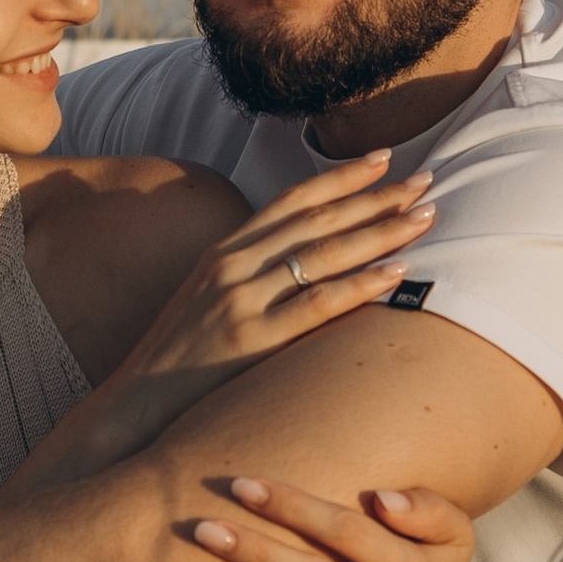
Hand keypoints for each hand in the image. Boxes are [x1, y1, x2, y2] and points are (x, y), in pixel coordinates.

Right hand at [112, 155, 434, 409]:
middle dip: (376, 197)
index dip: (340, 176)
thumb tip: (305, 261)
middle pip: (317, 220)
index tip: (385, 157)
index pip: (292, 200)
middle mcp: (232, 266)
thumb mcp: (209, 300)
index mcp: (224, 251)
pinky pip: (317, 305)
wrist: (137, 404)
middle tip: (425, 181)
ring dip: (380, 231)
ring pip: (323, 254)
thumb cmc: (182, 359)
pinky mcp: (250, 341)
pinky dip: (360, 284)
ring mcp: (240, 300)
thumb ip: (252, 274)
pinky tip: (396, 272)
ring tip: (425, 217)